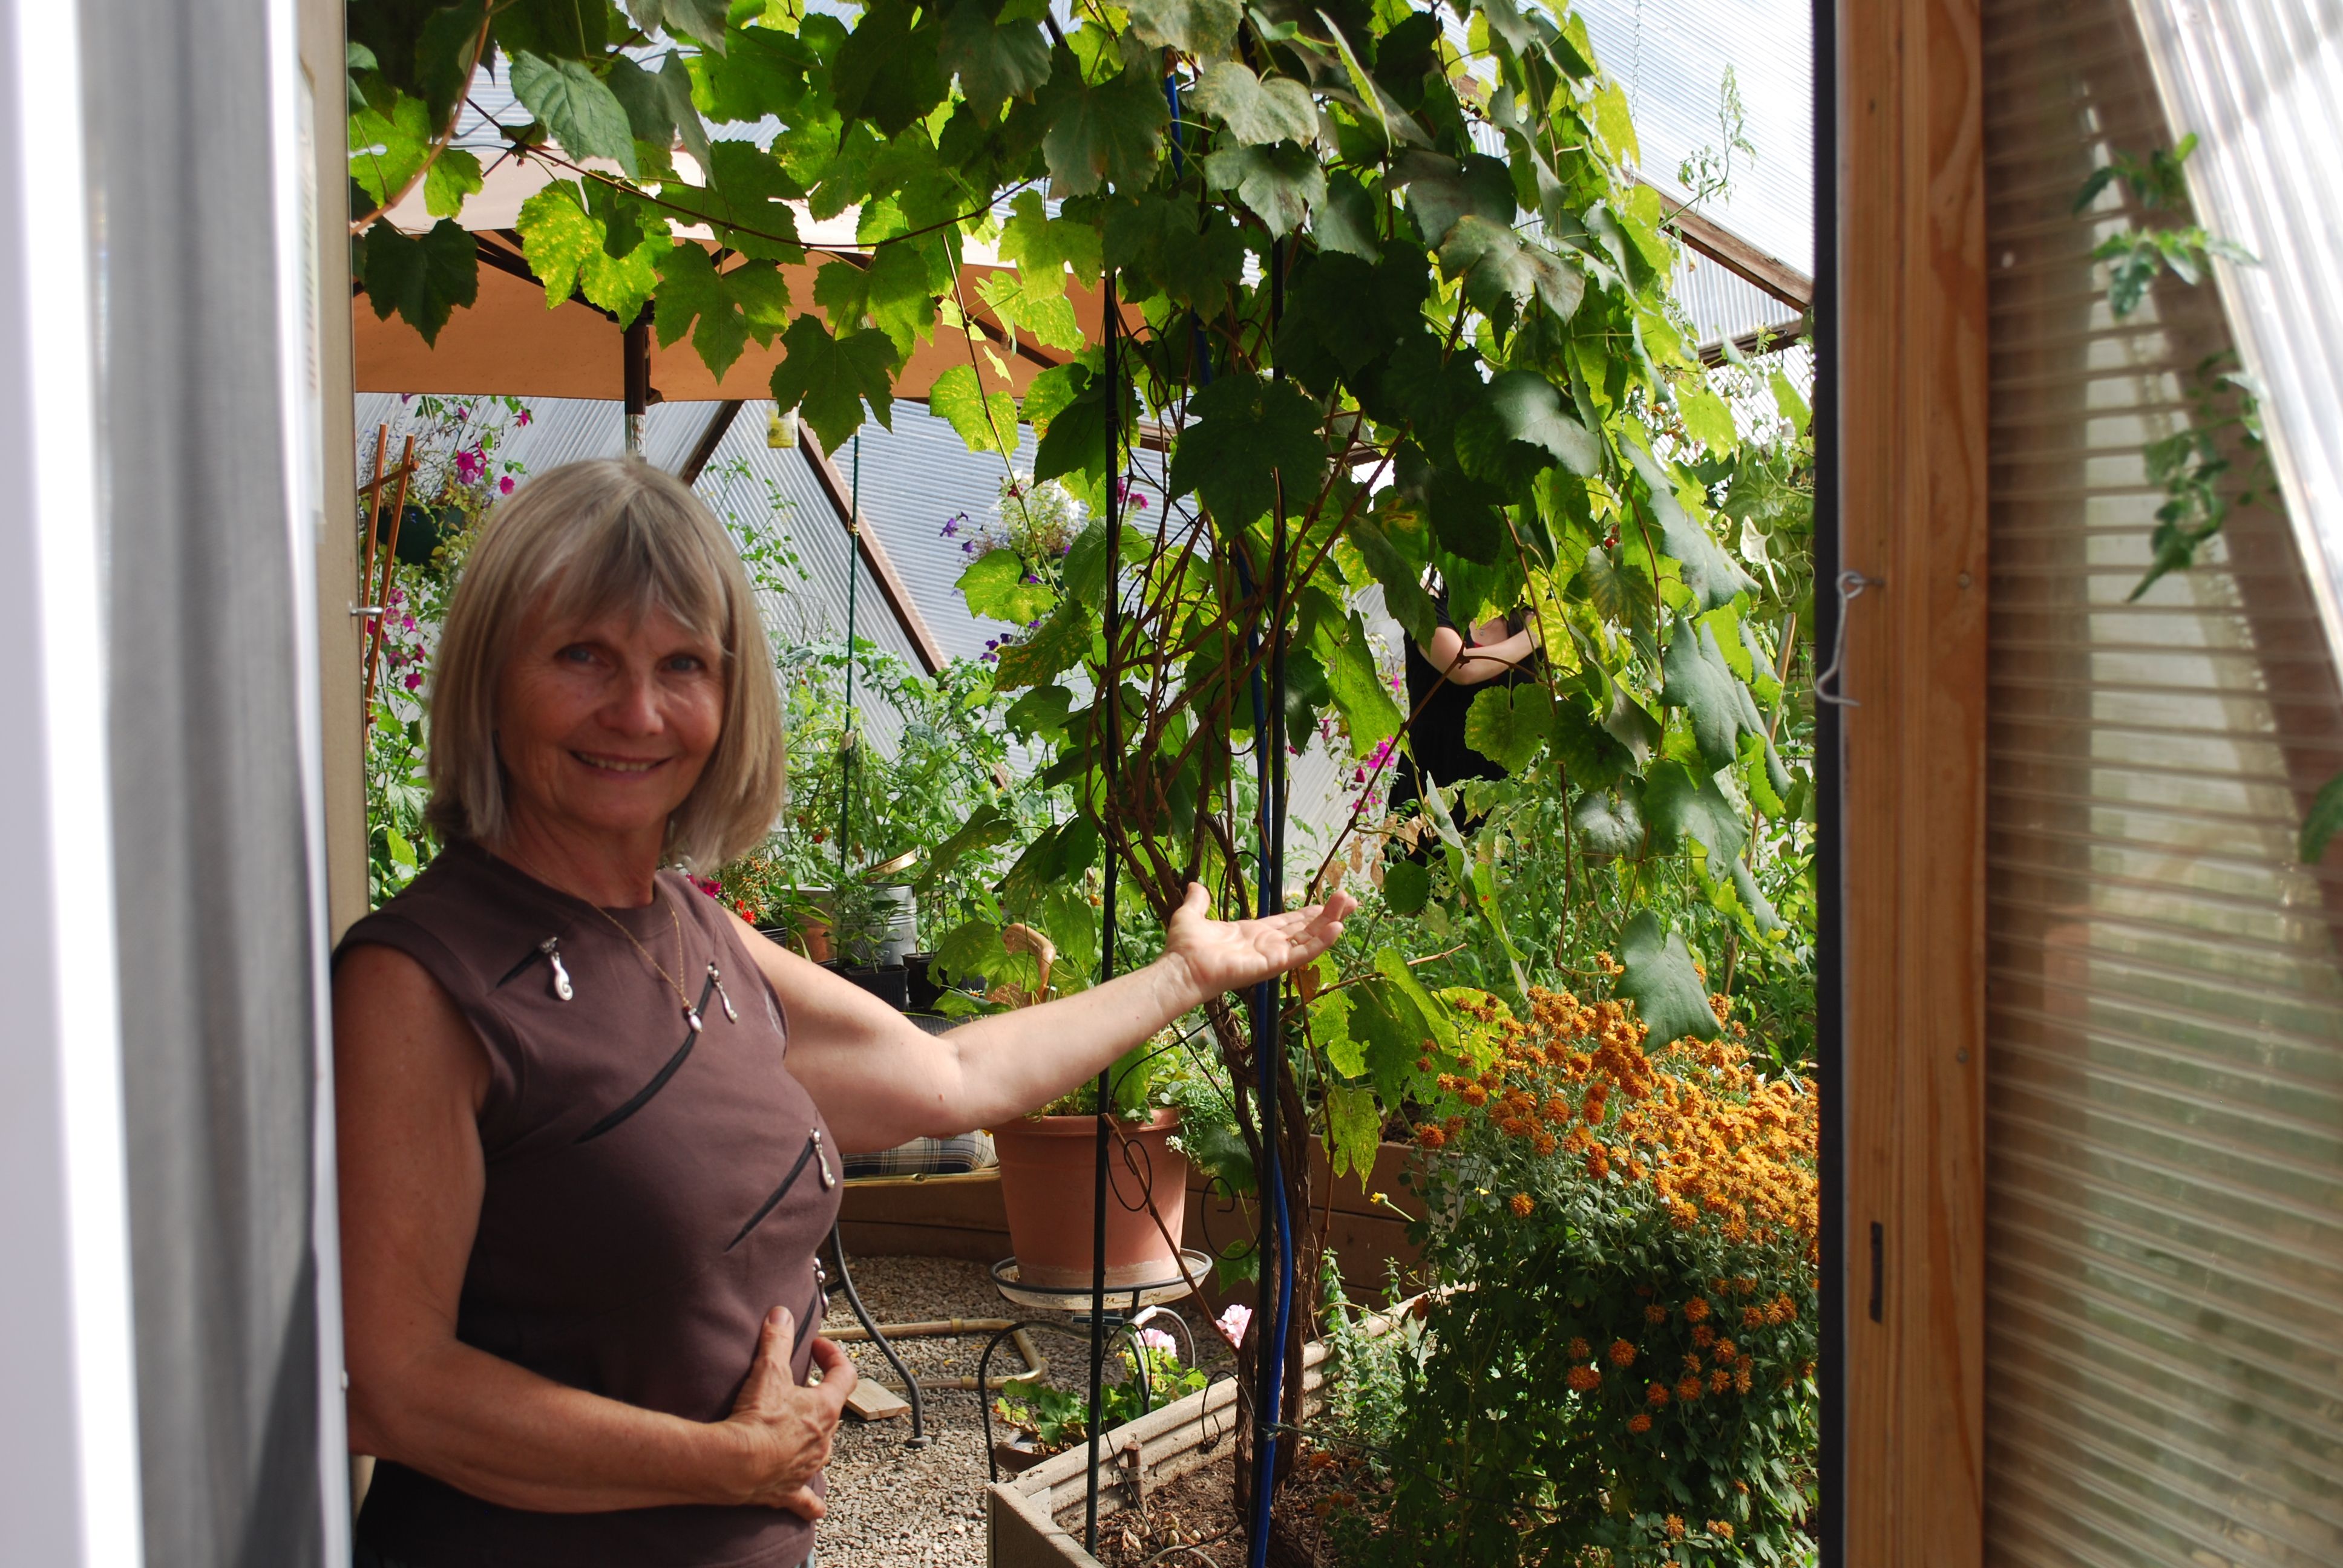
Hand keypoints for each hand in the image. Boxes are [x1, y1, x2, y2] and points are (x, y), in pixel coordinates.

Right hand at [717, 1306, 857, 1516]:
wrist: (736, 1465)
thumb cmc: (757, 1420)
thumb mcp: (768, 1371)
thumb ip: (776, 1340)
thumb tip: (781, 1314)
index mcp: (825, 1410)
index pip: (844, 1375)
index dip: (834, 1356)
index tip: (818, 1348)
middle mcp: (824, 1441)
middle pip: (831, 1414)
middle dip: (818, 1397)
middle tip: (800, 1387)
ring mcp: (808, 1467)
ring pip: (820, 1451)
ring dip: (812, 1439)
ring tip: (796, 1431)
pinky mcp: (790, 1491)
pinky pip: (806, 1500)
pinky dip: (810, 1502)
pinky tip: (816, 1507)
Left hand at [1160, 881, 1356, 1003]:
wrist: (1181, 968)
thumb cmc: (1185, 948)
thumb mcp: (1191, 915)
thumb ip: (1198, 901)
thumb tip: (1195, 885)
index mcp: (1253, 934)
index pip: (1288, 922)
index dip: (1307, 912)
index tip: (1326, 902)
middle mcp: (1267, 945)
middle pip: (1305, 928)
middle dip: (1327, 914)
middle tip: (1349, 899)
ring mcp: (1273, 955)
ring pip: (1309, 937)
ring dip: (1330, 921)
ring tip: (1349, 904)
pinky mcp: (1274, 964)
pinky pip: (1303, 952)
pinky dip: (1320, 941)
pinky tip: (1337, 927)